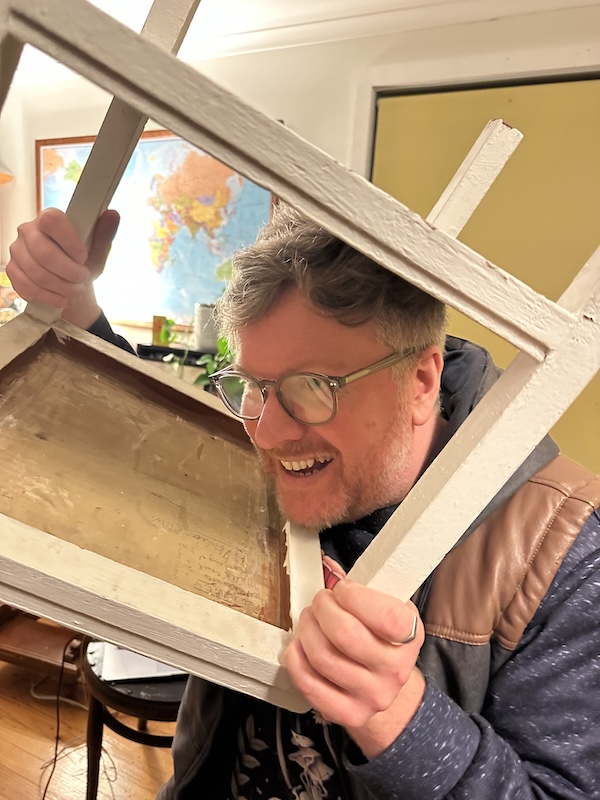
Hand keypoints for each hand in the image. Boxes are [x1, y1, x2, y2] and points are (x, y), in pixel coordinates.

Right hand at [7, 207, 119, 327]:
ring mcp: (17, 250)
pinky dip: (49, 296)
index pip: (52, 221)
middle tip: (82, 278)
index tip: (83, 257)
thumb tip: (113, 214)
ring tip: (75, 289)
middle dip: (69, 272)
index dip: (70, 243)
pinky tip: (61, 297)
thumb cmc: (83, 264)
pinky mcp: (13, 270)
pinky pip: (28, 286)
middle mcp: (28, 230)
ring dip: (62, 287)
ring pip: (37, 273)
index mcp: (49, 218)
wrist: (70, 285)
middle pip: (44, 253)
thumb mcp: (98, 251)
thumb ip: (104, 234)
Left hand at [284, 579, 424, 756]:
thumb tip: (327, 565)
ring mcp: (373, 696)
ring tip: (310, 619)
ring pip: (323, 657)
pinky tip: (299, 645)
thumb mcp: (387, 606)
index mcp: (411, 636)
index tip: (343, 589)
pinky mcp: (348, 713)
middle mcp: (396, 670)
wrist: (385, 684)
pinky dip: (296, 658)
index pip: (386, 616)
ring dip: (306, 629)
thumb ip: (364, 586)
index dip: (354, 596)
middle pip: (345, 635)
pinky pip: (309, 683)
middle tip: (320, 601)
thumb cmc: (381, 636)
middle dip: (323, 608)